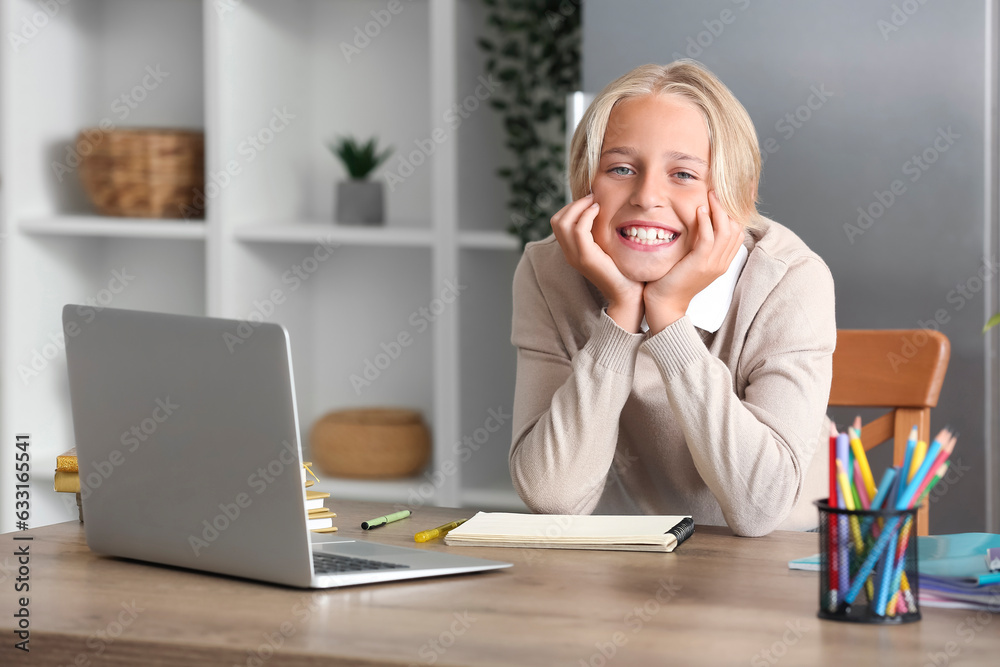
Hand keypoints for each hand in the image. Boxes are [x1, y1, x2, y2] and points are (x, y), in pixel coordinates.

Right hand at [551, 194, 644, 331]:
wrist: (627, 293)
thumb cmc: (622, 270)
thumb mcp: (606, 247)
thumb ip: (600, 233)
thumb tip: (603, 210)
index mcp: (572, 251)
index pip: (558, 223)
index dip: (571, 207)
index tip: (590, 200)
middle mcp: (569, 253)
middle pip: (557, 220)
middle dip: (573, 204)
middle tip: (591, 198)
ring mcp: (575, 256)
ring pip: (563, 222)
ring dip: (578, 206)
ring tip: (594, 202)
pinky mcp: (586, 257)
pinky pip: (578, 230)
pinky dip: (586, 215)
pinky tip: (598, 210)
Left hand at [643, 191, 743, 333]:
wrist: (664, 304)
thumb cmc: (671, 282)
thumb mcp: (690, 261)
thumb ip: (697, 245)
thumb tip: (696, 224)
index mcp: (721, 262)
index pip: (737, 233)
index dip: (732, 213)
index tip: (721, 198)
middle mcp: (721, 262)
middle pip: (736, 228)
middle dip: (728, 207)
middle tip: (716, 190)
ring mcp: (713, 264)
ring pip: (726, 230)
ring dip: (718, 209)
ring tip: (710, 195)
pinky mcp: (700, 264)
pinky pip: (709, 238)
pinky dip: (706, 222)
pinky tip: (699, 210)